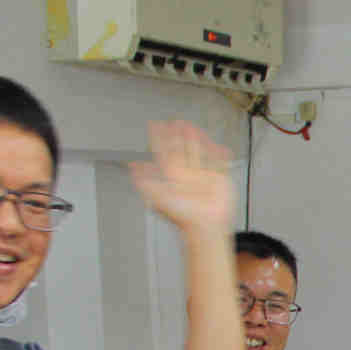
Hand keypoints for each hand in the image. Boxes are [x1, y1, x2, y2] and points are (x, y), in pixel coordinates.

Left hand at [128, 120, 235, 235]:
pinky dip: (220, 155)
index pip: (164, 153)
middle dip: (177, 135)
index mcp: (173, 177)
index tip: (155, 126)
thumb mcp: (158, 198)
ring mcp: (203, 177)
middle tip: (174, 121)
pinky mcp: (219, 181)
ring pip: (198, 153)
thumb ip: (144, 182)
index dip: (159, 139)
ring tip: (192, 127)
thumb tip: (130, 167)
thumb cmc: (183, 217)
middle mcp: (187, 175)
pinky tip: (220, 147)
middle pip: (181, 150)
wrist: (205, 228)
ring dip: (195, 140)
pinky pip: (219, 165)